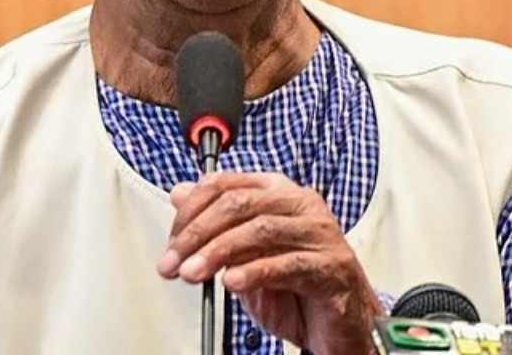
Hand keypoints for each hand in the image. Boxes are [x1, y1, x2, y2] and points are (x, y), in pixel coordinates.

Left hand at [157, 172, 383, 354]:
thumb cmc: (296, 289)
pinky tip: (232, 282)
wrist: (339, 327)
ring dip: (218, 253)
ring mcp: (320, 234)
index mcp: (279, 193)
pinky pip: (288, 264)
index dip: (192, 210)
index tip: (172, 240)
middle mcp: (301, 206)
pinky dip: (255, 272)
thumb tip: (180, 193)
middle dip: (198, 233)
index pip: (226, 184)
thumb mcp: (245, 255)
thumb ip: (216, 224)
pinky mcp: (331, 267)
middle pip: (240, 204)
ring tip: (194, 274)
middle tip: (174, 261)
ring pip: (261, 230)